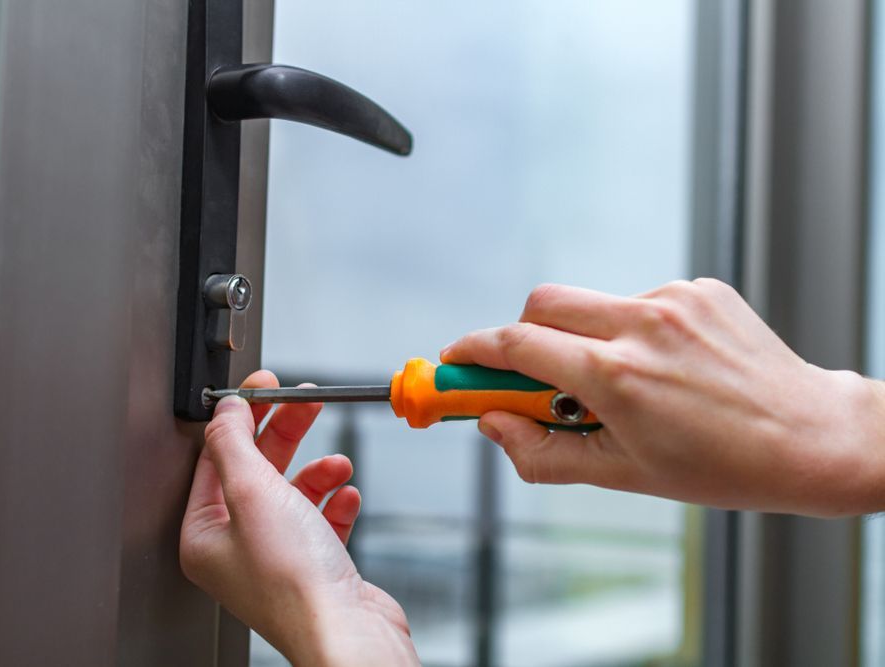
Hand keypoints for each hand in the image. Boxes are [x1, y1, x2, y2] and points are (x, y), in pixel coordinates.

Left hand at [179, 371, 417, 665]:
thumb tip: (225, 409)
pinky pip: (321, 519)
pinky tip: (346, 497)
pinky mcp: (314, 566)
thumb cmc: (295, 582)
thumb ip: (235, 443)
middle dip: (285, 433)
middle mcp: (236, 549)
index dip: (242, 418)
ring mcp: (276, 558)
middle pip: (258, 470)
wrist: (346, 632)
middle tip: (306, 400)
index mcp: (206, 536)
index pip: (216, 460)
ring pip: (293, 492)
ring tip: (338, 464)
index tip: (264, 387)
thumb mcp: (254, 493)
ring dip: (318, 471)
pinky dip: (335, 502)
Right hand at [442, 279, 884, 516]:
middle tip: (529, 376)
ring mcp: (672, 299)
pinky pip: (636, 301)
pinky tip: (665, 366)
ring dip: (583, 338)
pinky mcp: (697, 288)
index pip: (516, 345)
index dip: (473, 352)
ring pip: (590, 304)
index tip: (453, 362)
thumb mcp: (621, 475)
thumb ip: (541, 452)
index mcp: (617, 376)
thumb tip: (491, 424)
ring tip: (623, 384)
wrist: (812, 437)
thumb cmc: (722, 467)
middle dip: (520, 335)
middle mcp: (641, 326)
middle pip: (541, 303)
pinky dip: (630, 330)